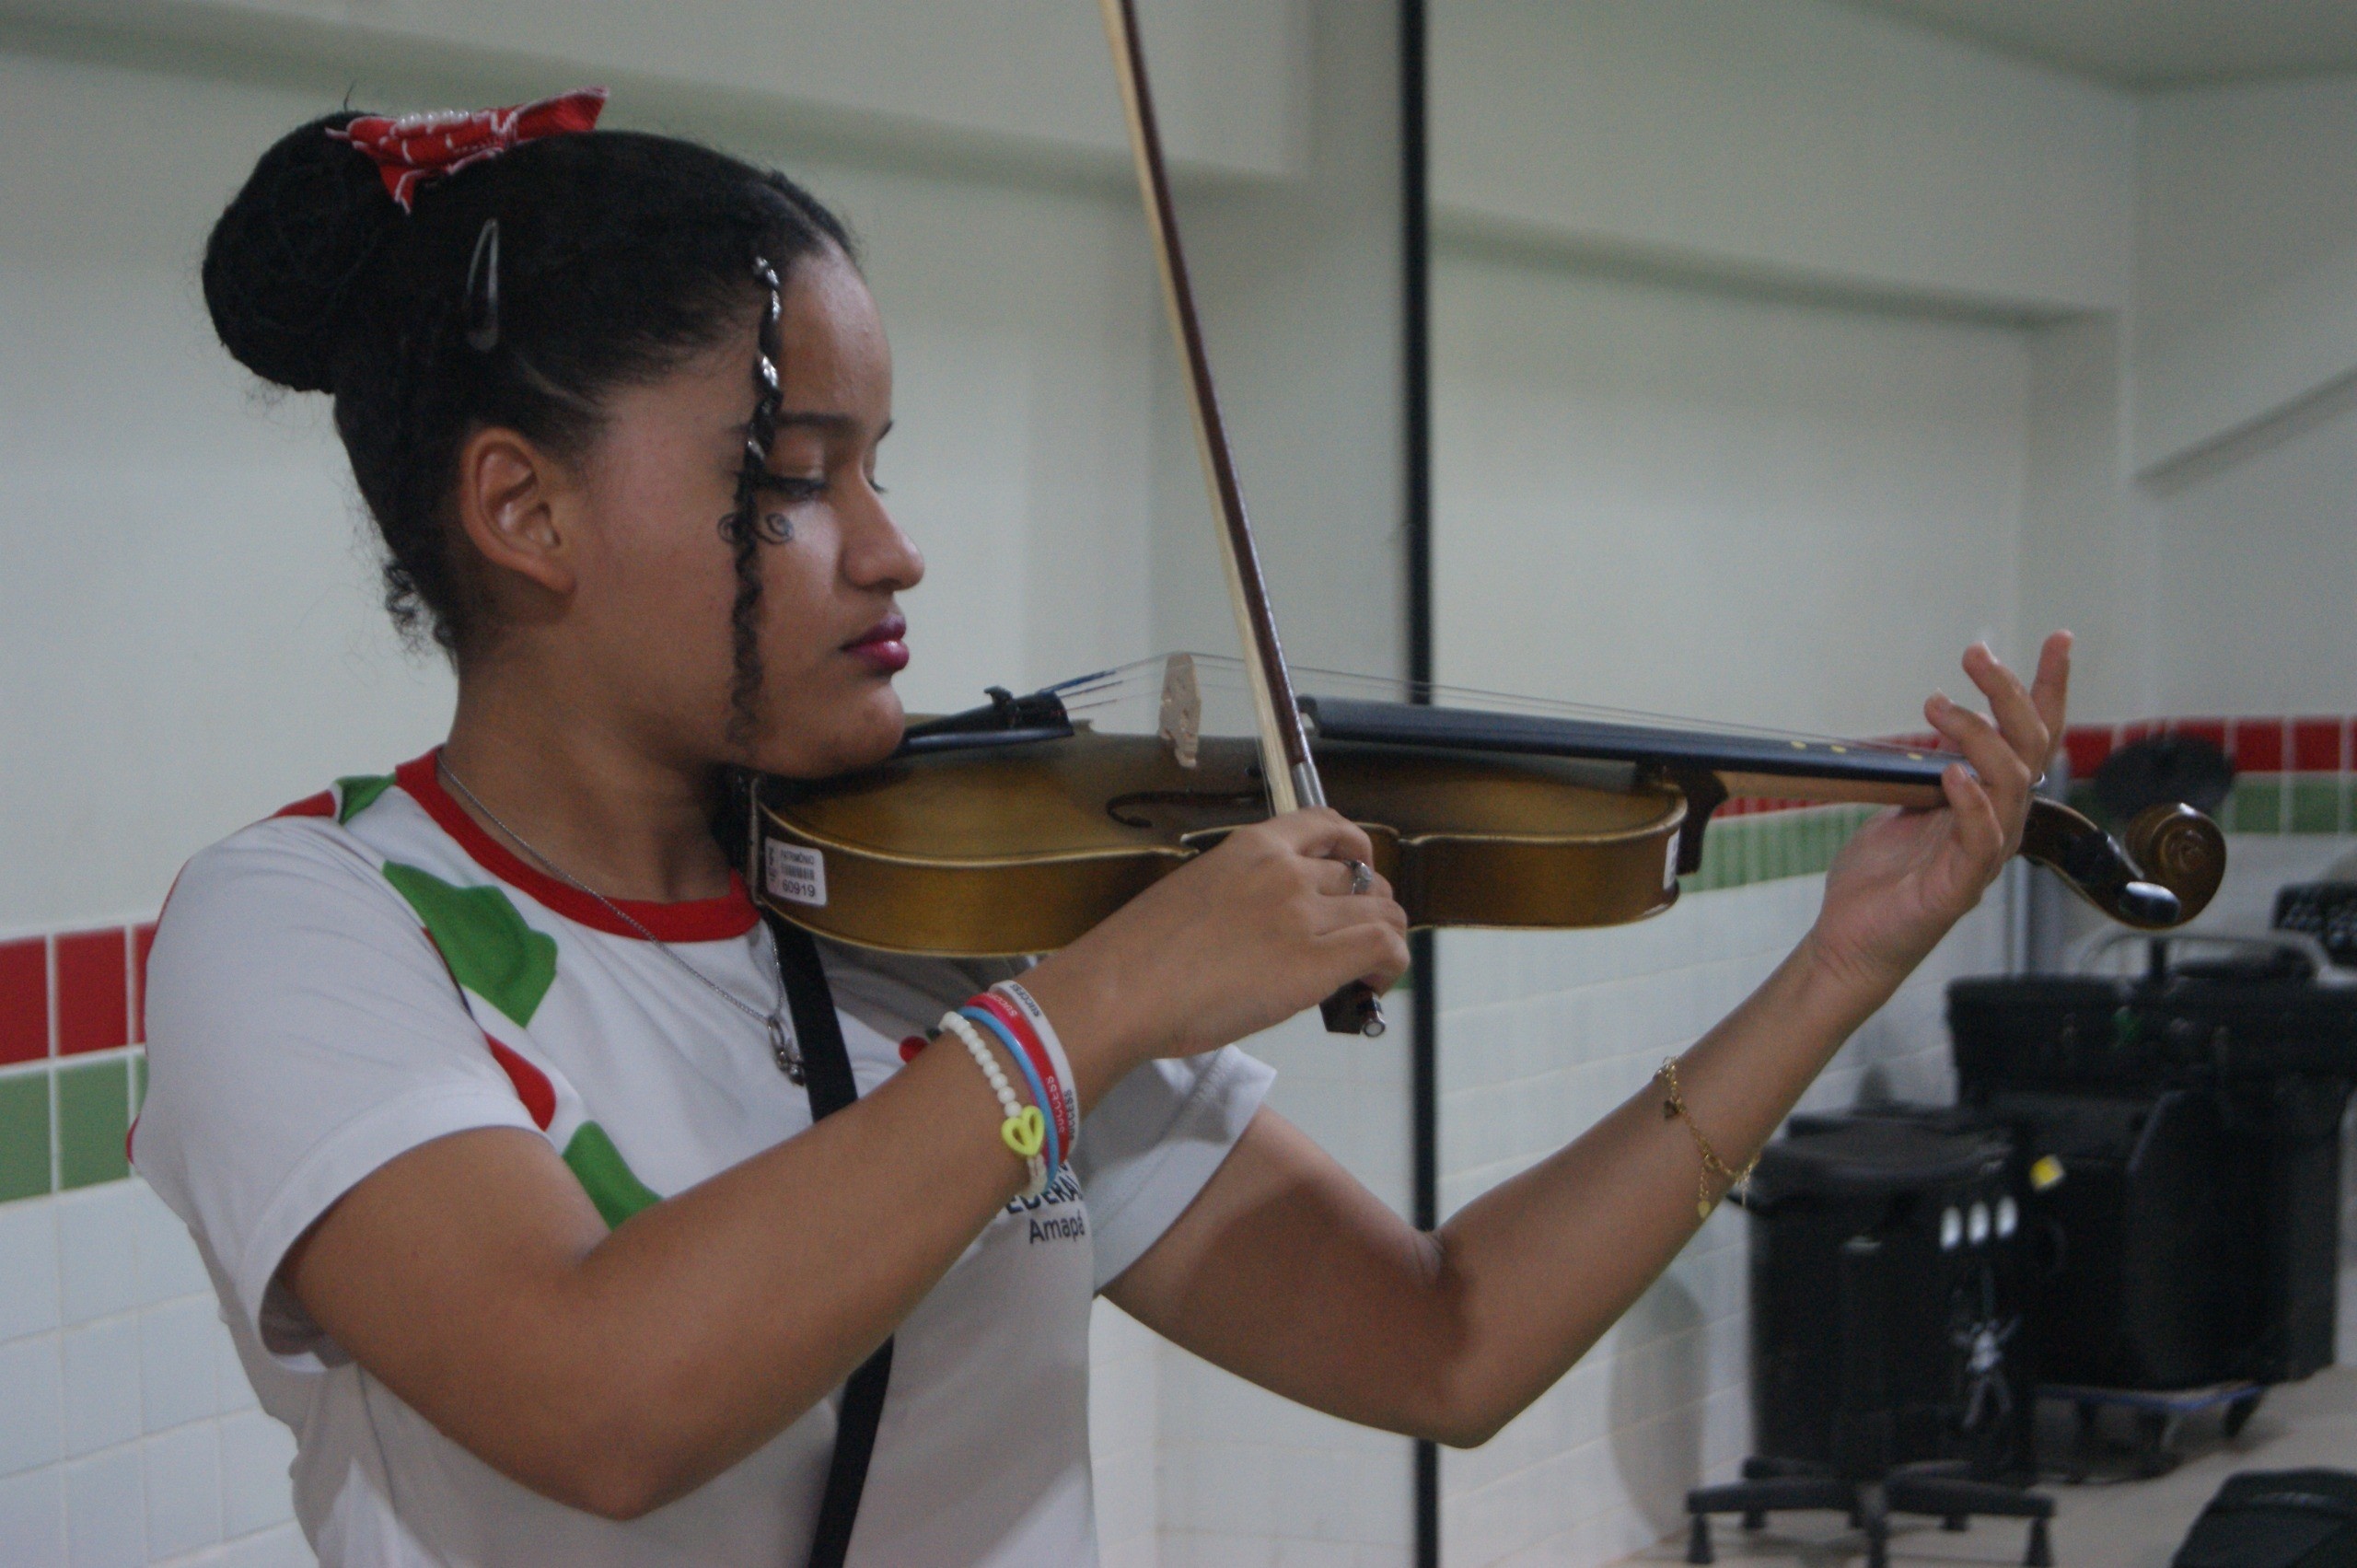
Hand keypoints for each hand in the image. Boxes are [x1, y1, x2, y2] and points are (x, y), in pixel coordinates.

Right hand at [1021, 810, 1409, 1085]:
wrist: (1124, 988)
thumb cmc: (1140, 955)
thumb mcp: (1195, 895)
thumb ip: (1242, 896)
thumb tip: (1266, 928)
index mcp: (1253, 847)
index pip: (1326, 824)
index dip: (1355, 846)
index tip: (1358, 865)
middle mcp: (1287, 872)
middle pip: (1363, 876)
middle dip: (1371, 906)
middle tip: (1357, 940)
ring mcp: (1304, 914)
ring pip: (1382, 911)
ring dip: (1385, 939)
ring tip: (1368, 970)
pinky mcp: (1316, 961)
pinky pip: (1383, 947)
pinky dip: (1392, 965)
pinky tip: (1374, 984)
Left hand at [1807, 632, 2070, 999]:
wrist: (1851, 940)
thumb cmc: (1880, 880)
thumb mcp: (1904, 808)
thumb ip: (1928, 773)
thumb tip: (1937, 733)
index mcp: (1989, 803)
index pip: (2033, 739)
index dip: (2048, 689)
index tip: (2057, 640)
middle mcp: (1999, 824)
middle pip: (2032, 749)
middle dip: (2010, 694)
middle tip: (1975, 657)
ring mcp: (1983, 855)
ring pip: (2011, 783)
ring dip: (1978, 736)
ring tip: (1938, 708)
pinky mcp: (1958, 886)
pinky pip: (1981, 838)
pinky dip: (1970, 801)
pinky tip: (1950, 774)